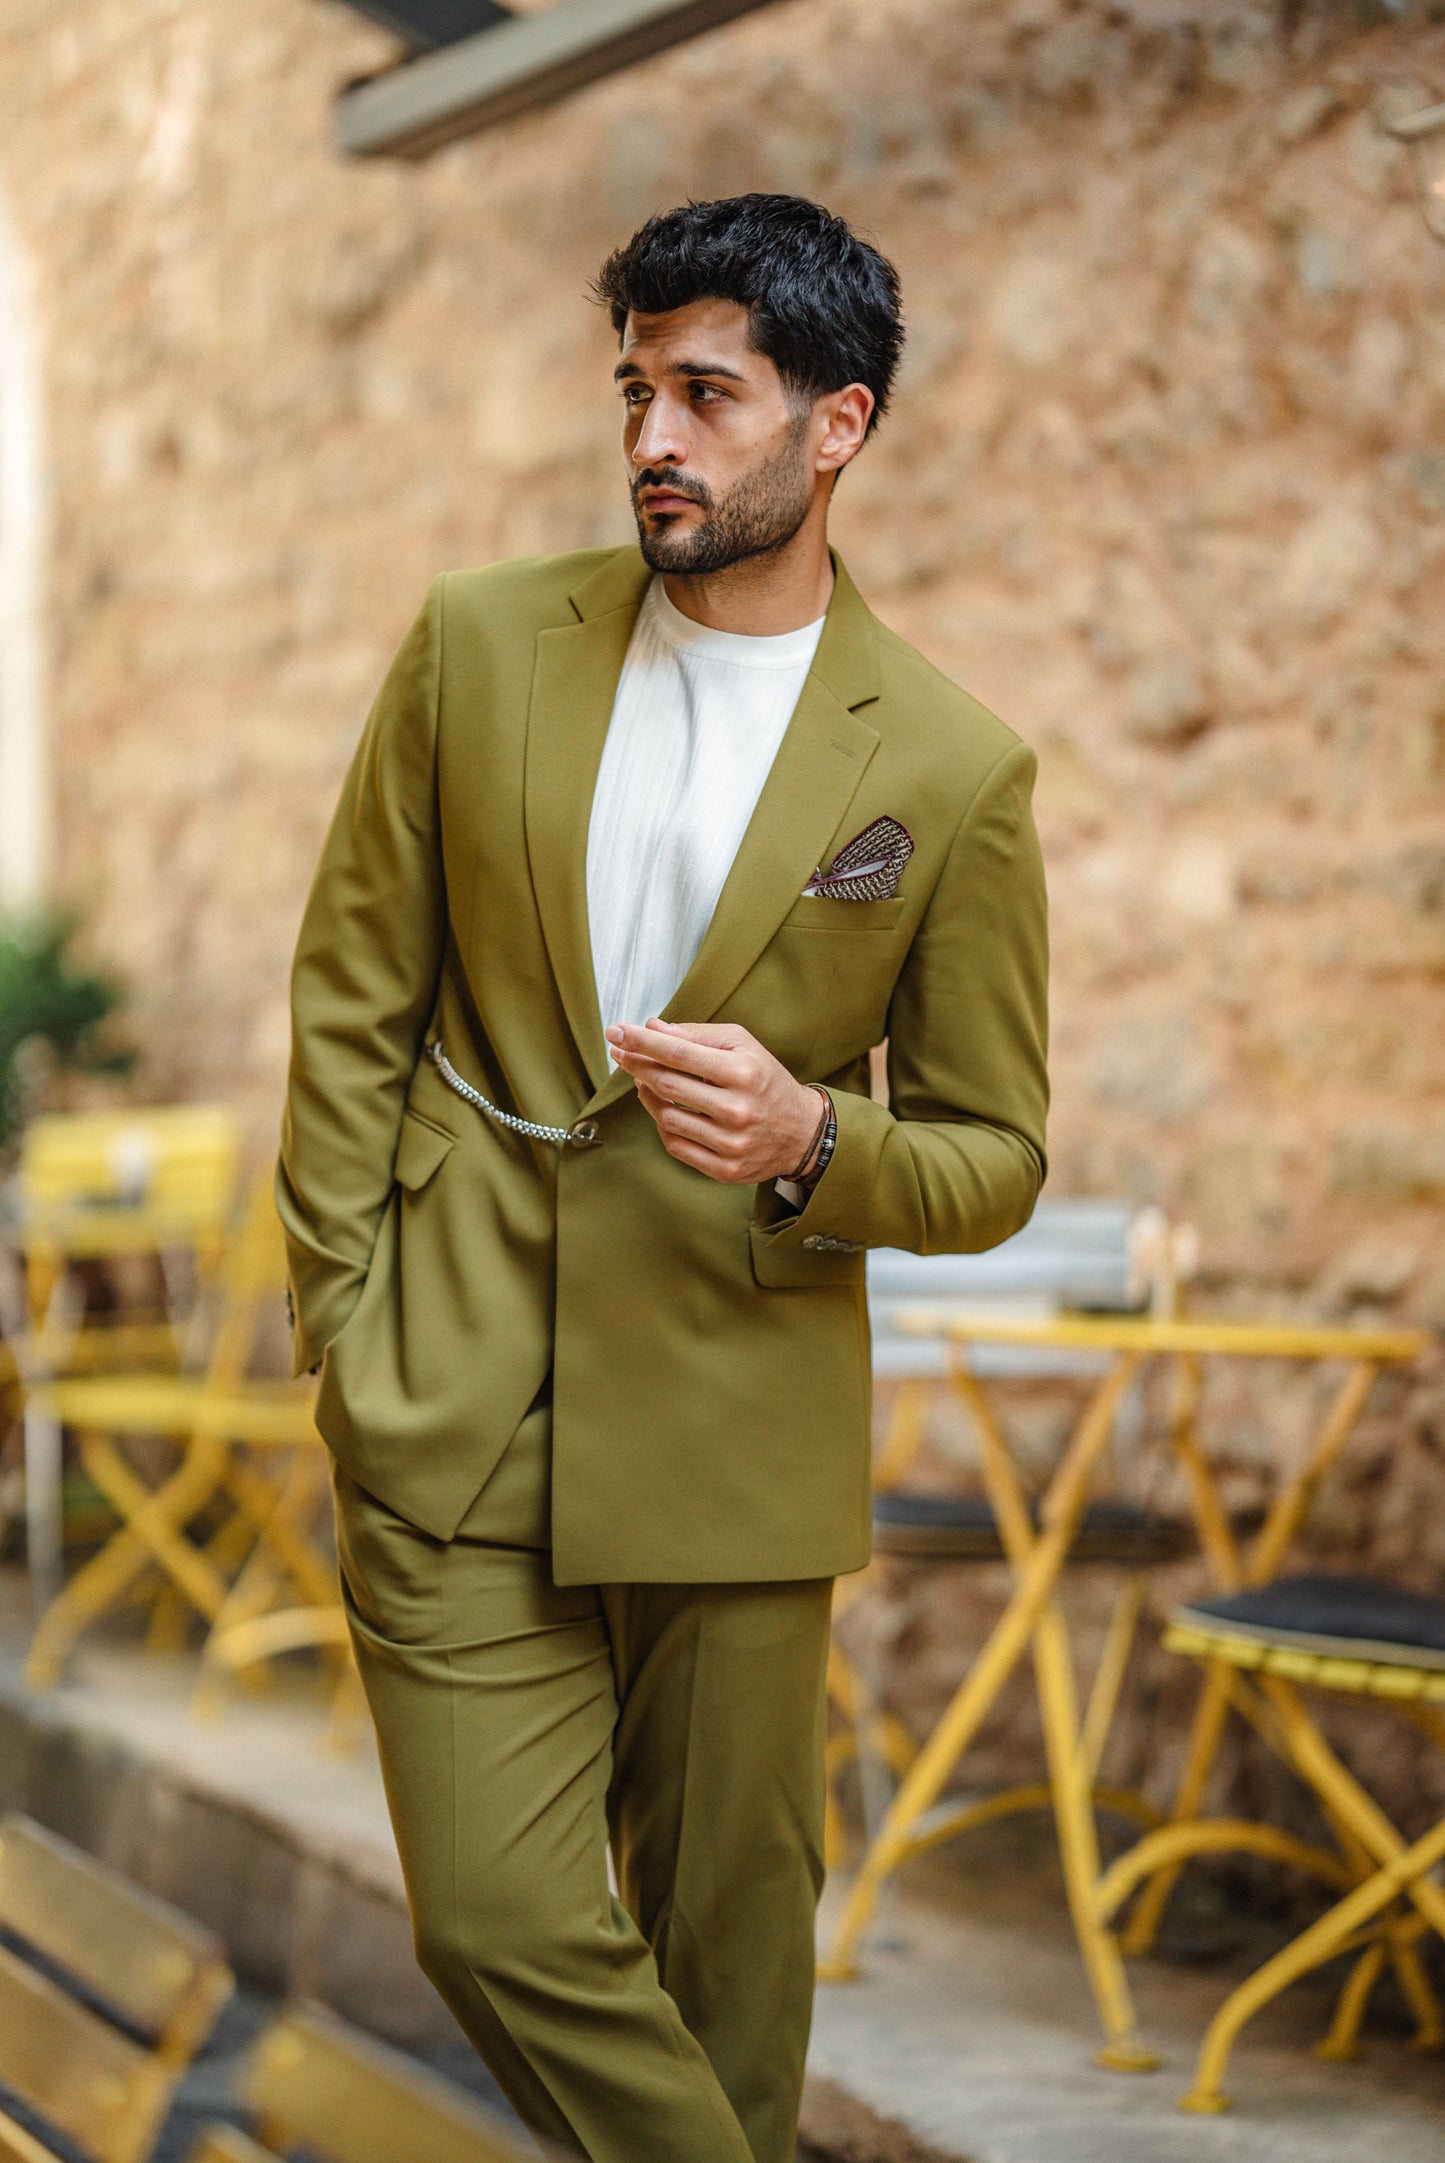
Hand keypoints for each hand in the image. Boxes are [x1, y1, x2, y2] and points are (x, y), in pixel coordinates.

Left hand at [606, 1019, 822, 1184]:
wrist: (802, 1132)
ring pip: (666, 1117)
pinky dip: (662, 1124)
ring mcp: (731, 1143)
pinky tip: (663, 1108)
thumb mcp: (743, 1045)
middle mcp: (737, 1110)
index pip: (679, 1053)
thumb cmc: (766, 1081)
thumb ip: (697, 1035)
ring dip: (647, 1095)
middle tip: (620, 1053)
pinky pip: (675, 1145)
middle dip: (636, 1065)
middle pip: (667, 1085)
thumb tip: (652, 1029)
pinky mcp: (725, 1169)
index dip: (641, 1042)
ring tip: (644, 1080)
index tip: (615, 1033)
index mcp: (743, 1072)